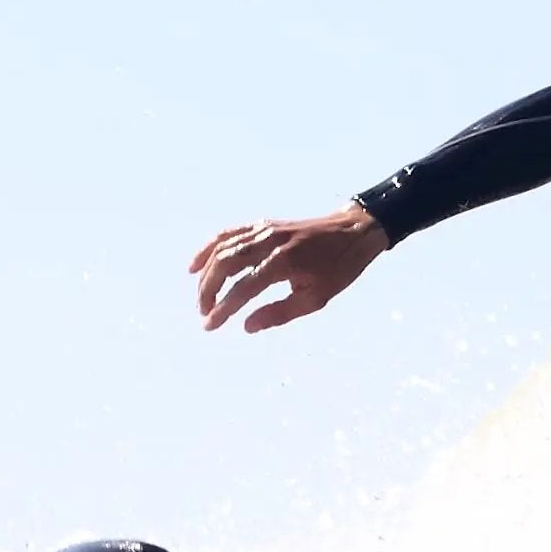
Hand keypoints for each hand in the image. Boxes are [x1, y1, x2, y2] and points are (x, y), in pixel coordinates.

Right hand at [192, 205, 391, 332]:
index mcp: (284, 262)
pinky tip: (196, 265)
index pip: (243, 289)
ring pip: (223, 248)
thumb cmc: (338, 268)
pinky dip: (209, 247)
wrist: (353, 231)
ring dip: (206, 273)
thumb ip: (280, 313)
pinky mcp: (263, 224)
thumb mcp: (316, 298)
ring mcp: (264, 229)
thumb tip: (246, 327)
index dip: (223, 309)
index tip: (210, 326)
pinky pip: (229, 233)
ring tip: (200, 296)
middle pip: (225, 264)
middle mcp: (269, 242)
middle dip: (208, 291)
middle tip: (203, 314)